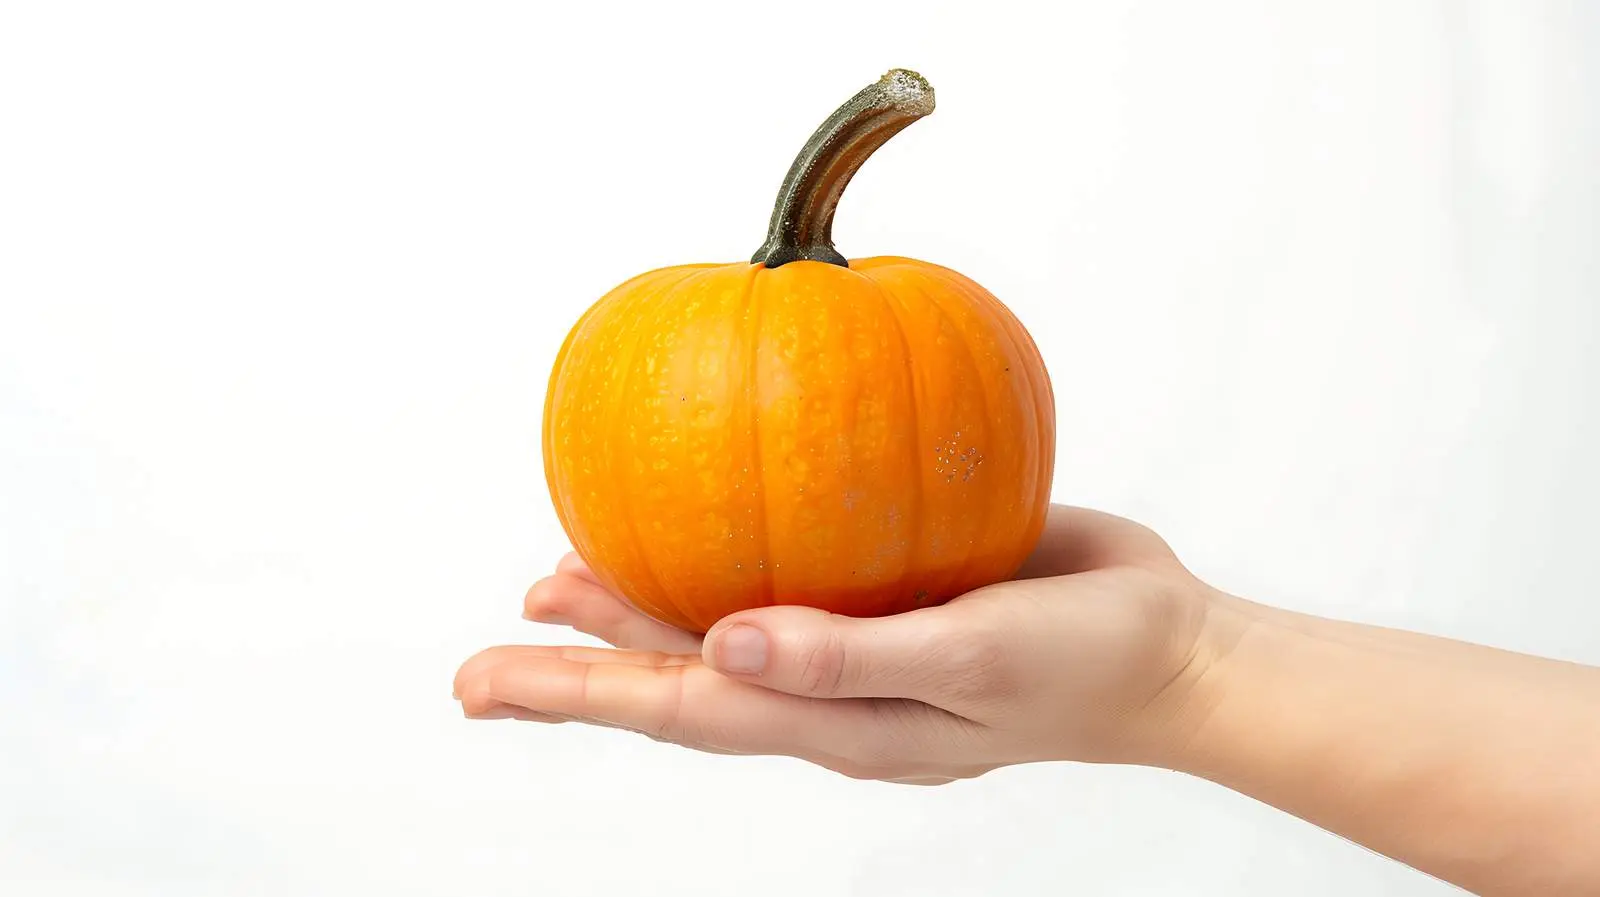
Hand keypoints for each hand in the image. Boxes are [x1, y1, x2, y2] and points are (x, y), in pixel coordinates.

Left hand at [453, 505, 1225, 782]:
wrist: (1172, 645)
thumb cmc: (1087, 668)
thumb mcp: (972, 661)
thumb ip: (851, 658)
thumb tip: (723, 644)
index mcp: (835, 720)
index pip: (677, 708)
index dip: (575, 691)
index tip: (481, 680)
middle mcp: (828, 686)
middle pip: (680, 670)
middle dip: (585, 656)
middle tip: (504, 625)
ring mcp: (858, 639)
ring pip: (723, 620)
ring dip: (642, 601)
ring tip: (566, 570)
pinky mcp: (893, 586)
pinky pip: (794, 563)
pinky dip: (734, 540)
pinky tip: (719, 501)